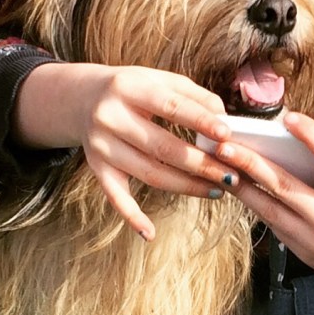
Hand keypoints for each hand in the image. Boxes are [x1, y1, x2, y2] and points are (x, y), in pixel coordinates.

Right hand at [12, 62, 238, 238]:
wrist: (82, 98)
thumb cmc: (133, 90)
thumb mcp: (158, 80)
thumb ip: (193, 94)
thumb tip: (223, 116)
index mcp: (128, 87)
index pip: (170, 106)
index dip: (199, 121)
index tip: (226, 135)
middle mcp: (110, 116)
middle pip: (162, 147)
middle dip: (201, 164)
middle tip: (231, 175)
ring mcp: (101, 146)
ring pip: (150, 174)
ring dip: (187, 187)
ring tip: (217, 191)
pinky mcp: (97, 168)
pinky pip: (116, 197)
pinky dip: (132, 217)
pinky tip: (150, 234)